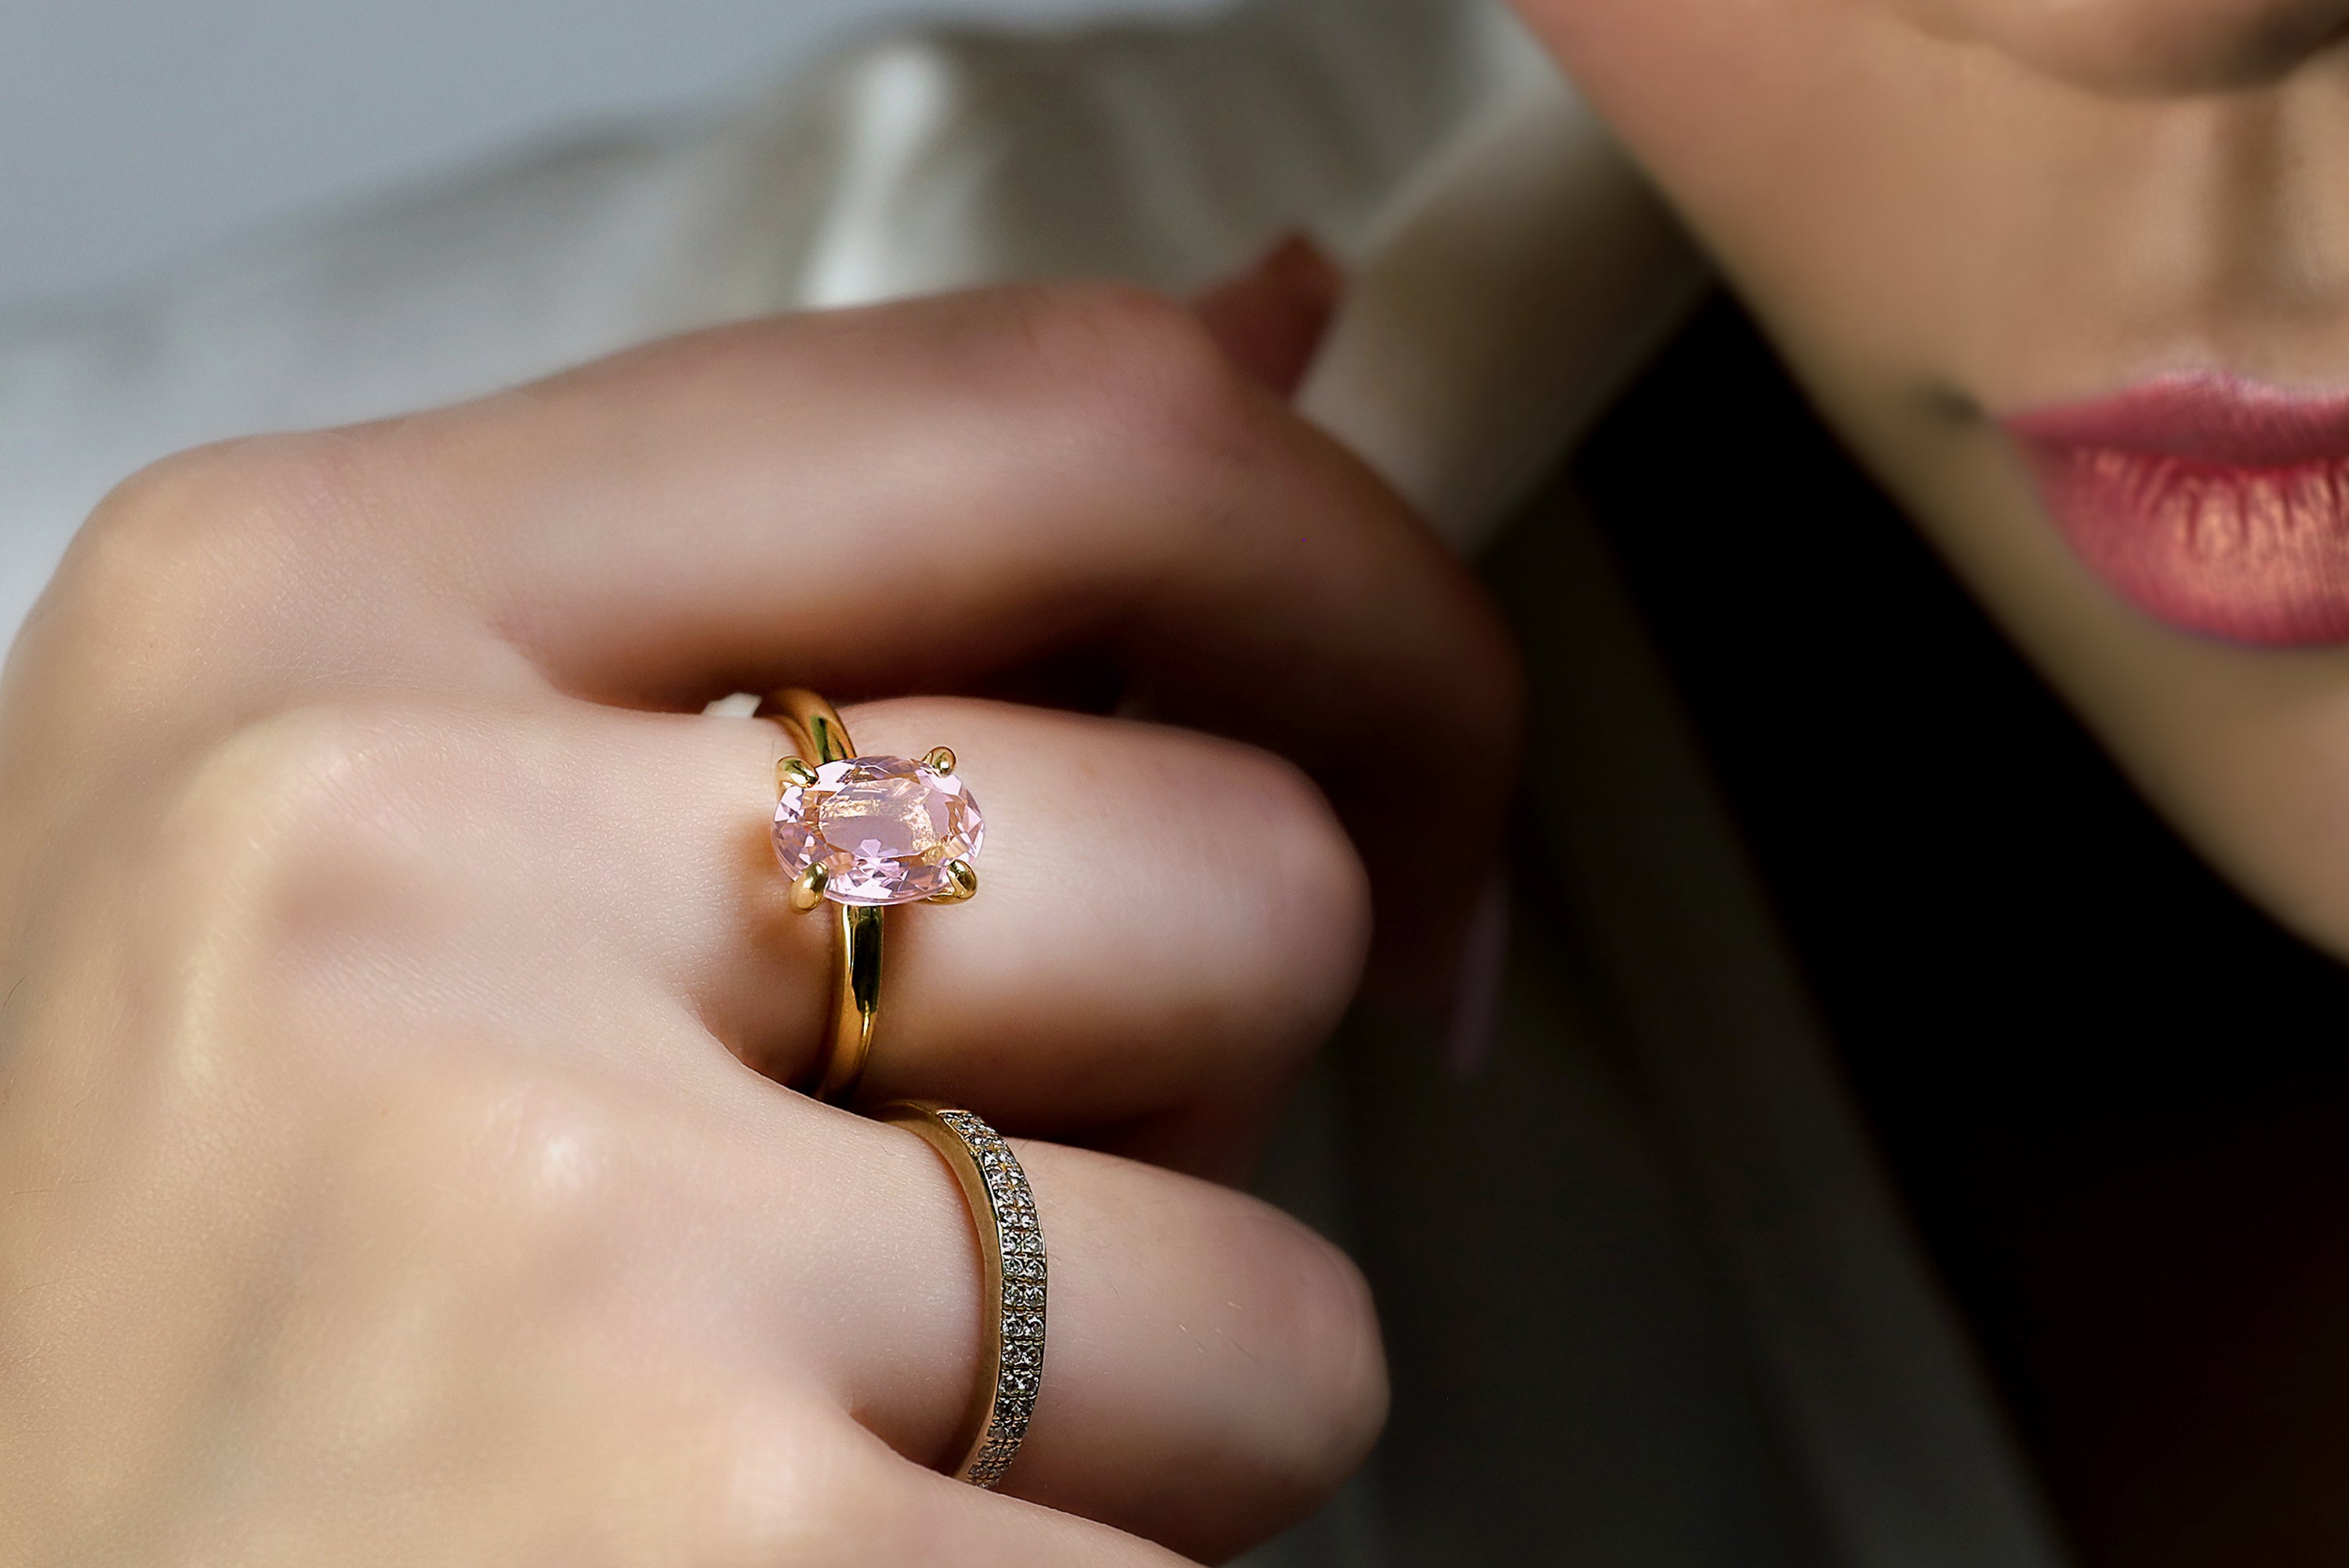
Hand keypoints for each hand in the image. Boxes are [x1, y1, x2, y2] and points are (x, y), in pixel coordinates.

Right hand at [0, 284, 1518, 1563]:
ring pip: (1274, 1290)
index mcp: (309, 613)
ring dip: (1142, 1413)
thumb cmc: (176, 1325)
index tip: (1420, 759)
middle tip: (936, 1231)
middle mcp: (386, 870)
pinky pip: (1188, 1563)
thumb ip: (809, 597)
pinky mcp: (714, 1559)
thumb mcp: (367, 853)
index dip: (1346, 591)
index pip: (1057, 424)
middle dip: (1200, 1099)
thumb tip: (1270, 328)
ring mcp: (546, 1232)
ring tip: (831, 1464)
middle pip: (1235, 869)